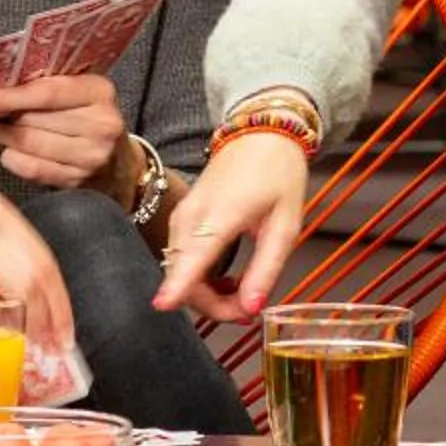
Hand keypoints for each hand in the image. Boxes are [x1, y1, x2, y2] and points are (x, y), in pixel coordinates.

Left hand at [0, 73, 126, 190]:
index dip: (13, 96)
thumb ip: (47, 85)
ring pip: (31, 143)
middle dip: (5, 116)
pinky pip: (34, 169)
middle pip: (35, 119)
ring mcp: (92, 155)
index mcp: (100, 92)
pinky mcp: (79, 179)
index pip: (48, 92)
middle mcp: (102, 123)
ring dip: (5, 137)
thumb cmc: (89, 119)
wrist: (118, 162)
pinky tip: (9, 152)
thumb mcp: (80, 92)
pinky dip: (14, 159)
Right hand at [154, 131, 307, 321]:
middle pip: (185, 277)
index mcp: (219, 216)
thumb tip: (252, 309)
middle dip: (214, 306)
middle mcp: (190, 218)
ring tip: (243, 294)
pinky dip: (201, 278)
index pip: (192, 257)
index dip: (176, 286)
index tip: (161, 306)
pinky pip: (182, 259)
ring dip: (208, 295)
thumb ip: (266, 269)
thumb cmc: (277, 175)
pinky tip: (226, 280)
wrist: (261, 135)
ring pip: (181, 271)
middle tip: (249, 310)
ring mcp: (182, 217)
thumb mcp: (285, 225)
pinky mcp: (181, 219)